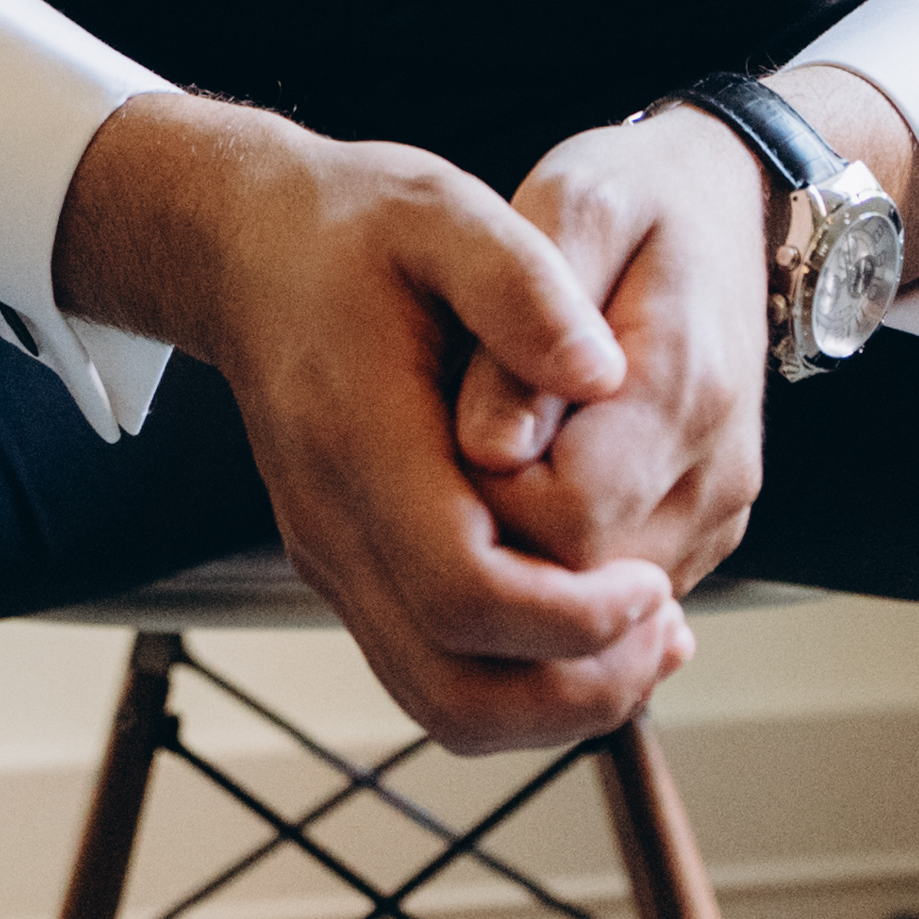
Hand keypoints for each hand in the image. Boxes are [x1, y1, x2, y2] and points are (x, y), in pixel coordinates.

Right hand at [57, 93, 696, 752]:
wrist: (251, 250)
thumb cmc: (356, 227)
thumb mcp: (446, 213)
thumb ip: (524, 287)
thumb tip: (605, 376)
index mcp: (359, 445)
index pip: (464, 593)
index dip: (571, 616)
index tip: (652, 582)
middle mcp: (334, 527)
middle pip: (452, 690)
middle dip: (575, 688)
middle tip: (667, 631)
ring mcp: (334, 560)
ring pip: (442, 705)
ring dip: (554, 702)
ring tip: (649, 638)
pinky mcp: (350, 570)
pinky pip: (434, 673)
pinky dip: (520, 678)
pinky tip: (595, 621)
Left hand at [455, 108, 771, 588]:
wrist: (723, 202)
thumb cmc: (636, 196)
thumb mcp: (573, 202)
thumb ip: (524, 309)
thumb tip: (489, 445)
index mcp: (685, 387)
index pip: (565, 515)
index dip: (486, 487)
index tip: (455, 407)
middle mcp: (715, 471)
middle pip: (576, 573)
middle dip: (495, 521)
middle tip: (462, 422)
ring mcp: (715, 512)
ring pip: (592, 599)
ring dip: (523, 544)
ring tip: (498, 436)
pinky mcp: (702, 531)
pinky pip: (610, 587)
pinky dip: (556, 551)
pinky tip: (529, 468)